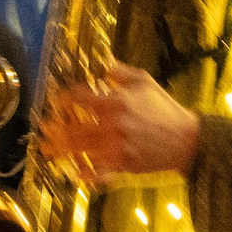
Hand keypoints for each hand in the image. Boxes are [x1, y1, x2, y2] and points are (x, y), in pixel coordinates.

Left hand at [42, 62, 200, 180]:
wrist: (187, 141)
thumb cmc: (165, 109)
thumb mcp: (144, 82)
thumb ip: (119, 71)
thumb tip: (101, 57)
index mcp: (116, 101)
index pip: (78, 98)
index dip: (62, 98)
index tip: (56, 100)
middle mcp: (112, 125)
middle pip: (71, 127)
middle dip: (53, 128)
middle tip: (44, 128)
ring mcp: (116, 147)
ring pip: (78, 150)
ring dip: (59, 150)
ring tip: (47, 149)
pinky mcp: (122, 164)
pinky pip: (97, 172)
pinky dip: (85, 174)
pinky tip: (75, 172)